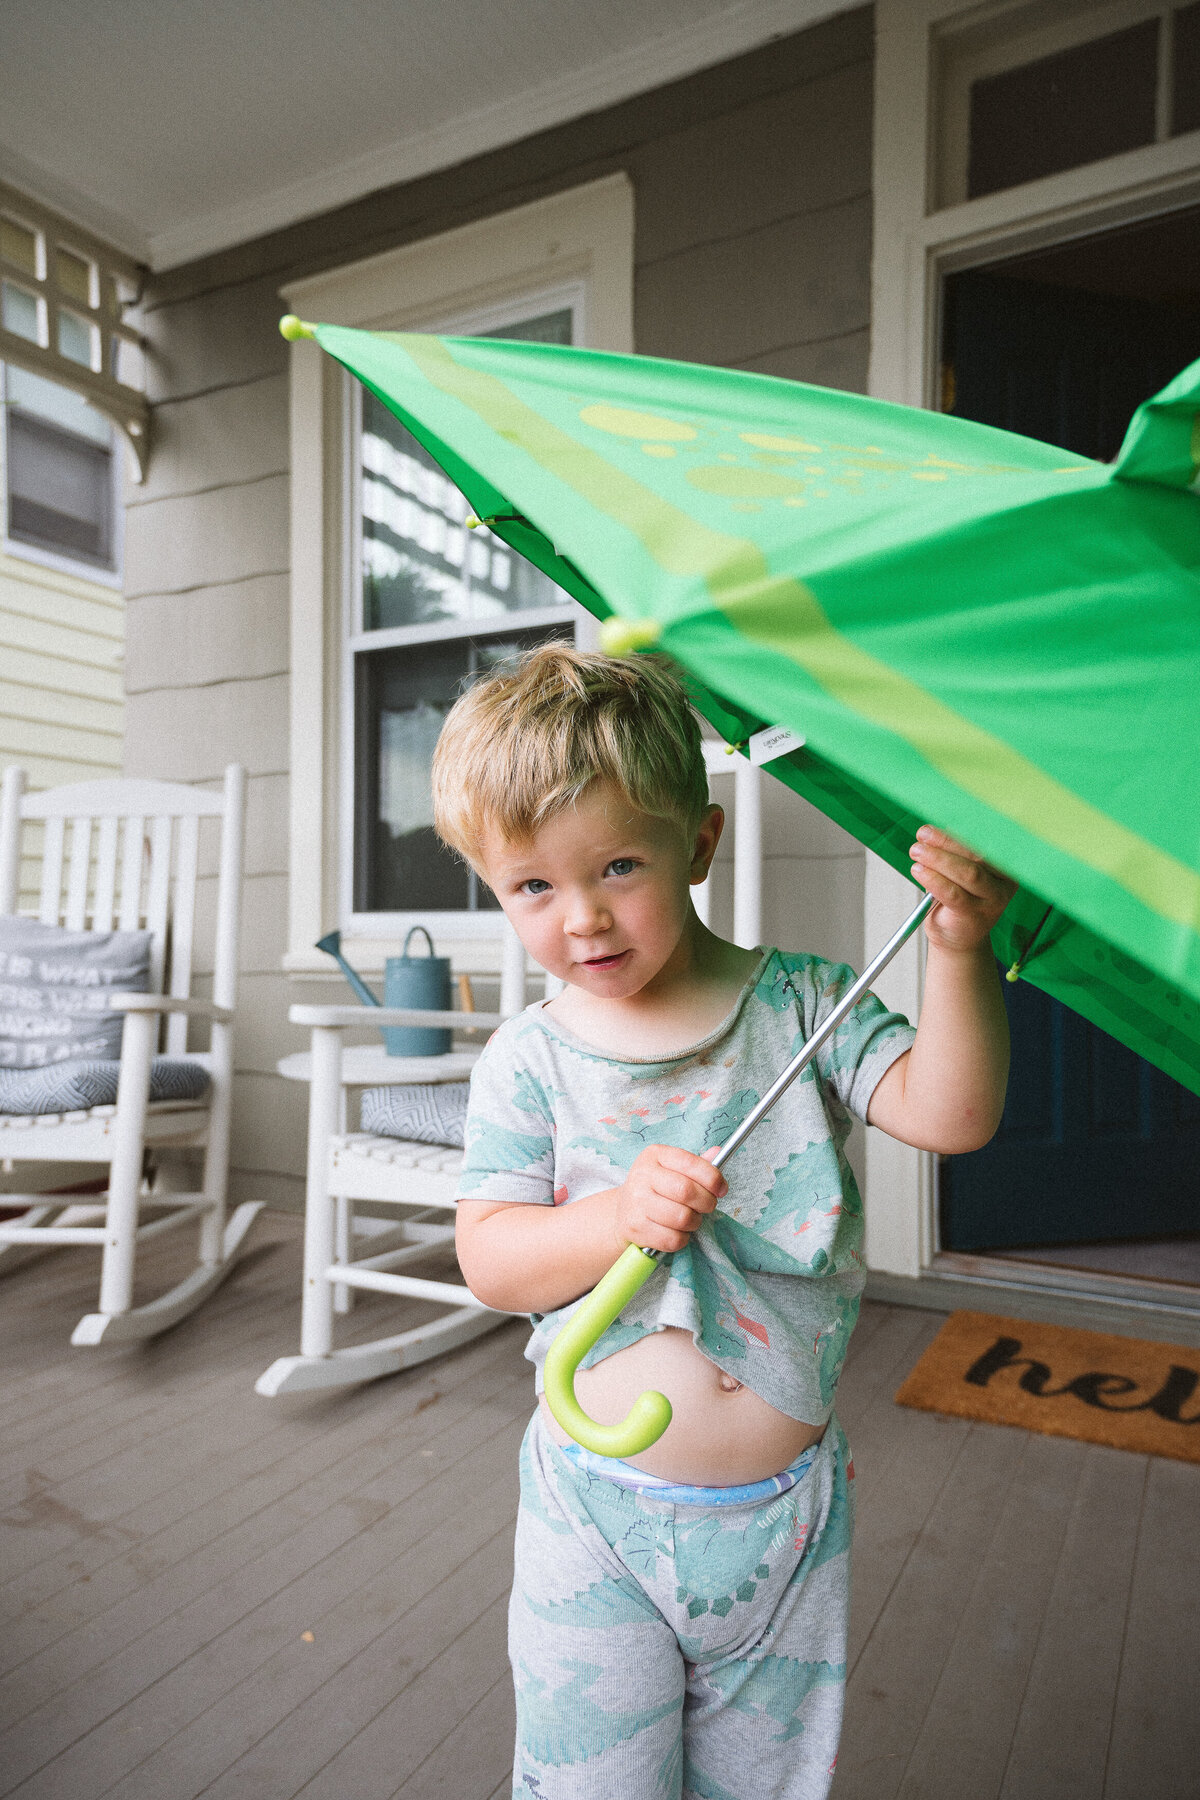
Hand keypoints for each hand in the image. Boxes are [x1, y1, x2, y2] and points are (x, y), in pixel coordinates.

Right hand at [612, 1144, 725, 1254]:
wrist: (623, 1211)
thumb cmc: (656, 1187)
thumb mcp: (672, 1168)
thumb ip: (696, 1163)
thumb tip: (718, 1152)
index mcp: (655, 1155)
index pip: (690, 1163)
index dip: (713, 1178)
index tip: (722, 1189)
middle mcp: (642, 1175)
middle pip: (687, 1191)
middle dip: (706, 1202)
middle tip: (707, 1206)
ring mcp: (636, 1203)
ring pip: (682, 1218)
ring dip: (695, 1222)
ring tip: (690, 1219)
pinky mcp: (635, 1228)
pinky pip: (672, 1239)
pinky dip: (682, 1238)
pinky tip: (677, 1231)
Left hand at [910, 826, 1015, 953]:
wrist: (956, 937)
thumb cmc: (957, 898)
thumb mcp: (958, 870)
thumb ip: (953, 852)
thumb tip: (935, 828)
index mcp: (1005, 863)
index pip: (987, 840)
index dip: (963, 829)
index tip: (940, 822)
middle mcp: (1005, 882)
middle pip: (979, 854)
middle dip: (947, 841)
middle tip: (923, 834)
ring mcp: (993, 900)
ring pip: (969, 873)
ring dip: (939, 858)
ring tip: (917, 851)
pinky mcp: (976, 916)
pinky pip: (954, 894)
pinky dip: (934, 879)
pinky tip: (919, 870)